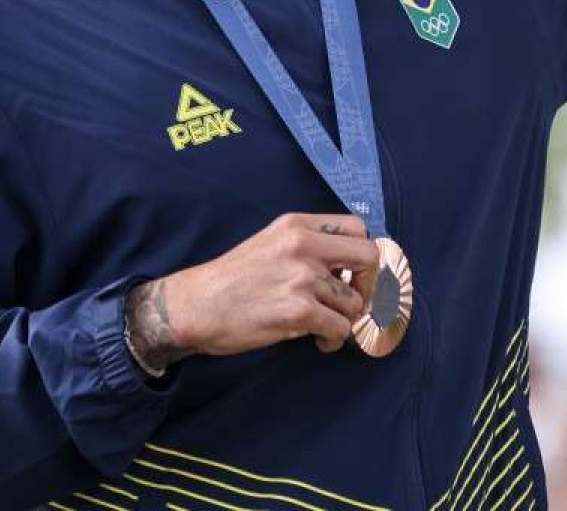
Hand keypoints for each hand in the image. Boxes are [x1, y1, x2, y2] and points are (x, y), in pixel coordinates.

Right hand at [125, 213, 375, 370]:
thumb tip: (349, 268)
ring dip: (344, 320)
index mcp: (296, 225)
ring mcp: (302, 277)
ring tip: (324, 327)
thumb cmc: (232, 280)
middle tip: (351, 302)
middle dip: (369, 285)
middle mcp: (303, 245)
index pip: (357, 228)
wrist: (197, 306)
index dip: (362, 255)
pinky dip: (333, 339)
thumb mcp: (269, 243)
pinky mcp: (299, 310)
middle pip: (369, 257)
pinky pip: (340, 328)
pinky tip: (318, 341)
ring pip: (354, 302)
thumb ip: (307, 246)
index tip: (352, 275)